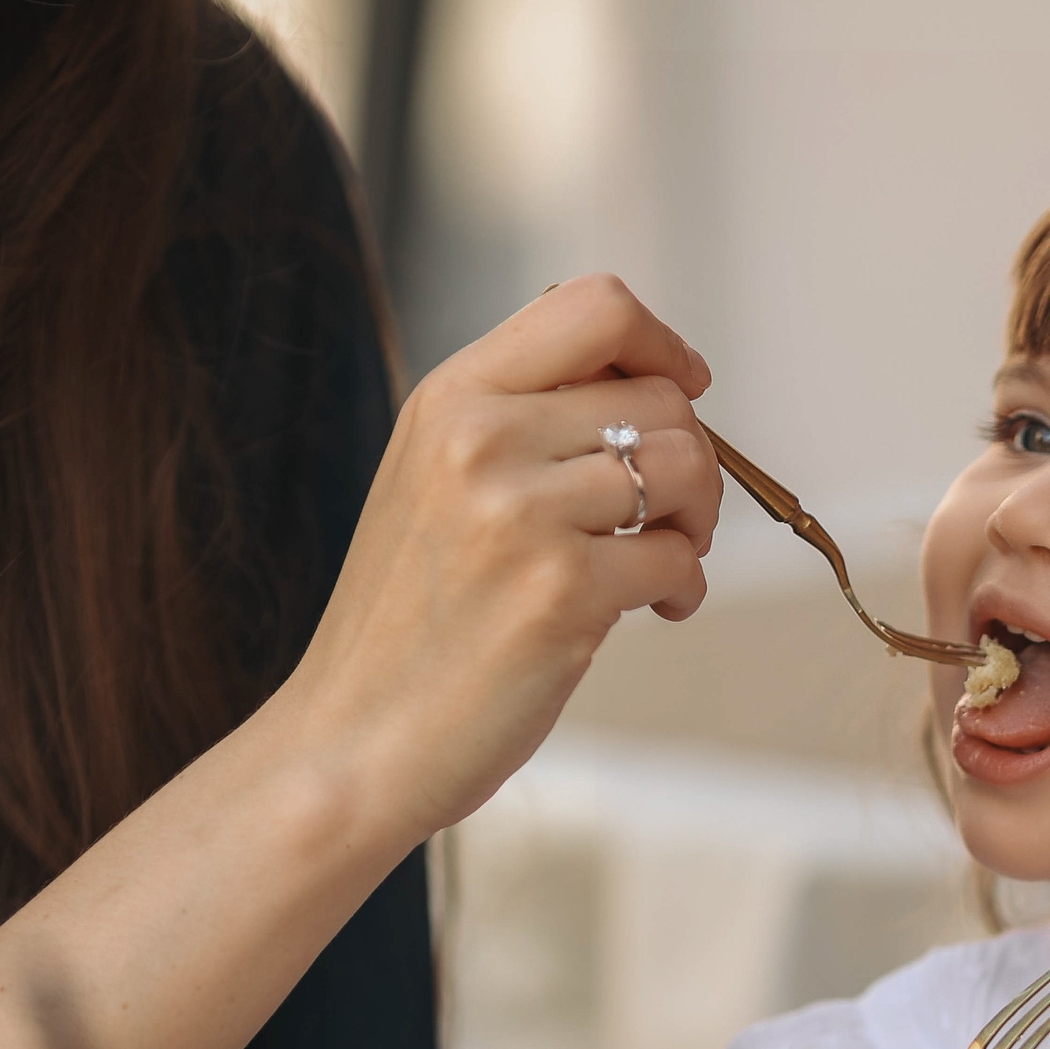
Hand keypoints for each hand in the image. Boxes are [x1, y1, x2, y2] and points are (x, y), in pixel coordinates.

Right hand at [279, 273, 724, 842]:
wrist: (353, 741)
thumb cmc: (411, 620)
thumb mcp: (437, 482)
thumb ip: (524, 420)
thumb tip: (661, 382)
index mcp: (451, 397)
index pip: (596, 307)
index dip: (664, 344)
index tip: (686, 388)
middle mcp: (481, 440)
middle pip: (664, 398)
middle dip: (690, 460)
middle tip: (663, 520)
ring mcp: (521, 516)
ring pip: (687, 468)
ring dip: (696, 522)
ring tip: (657, 563)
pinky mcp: (562, 593)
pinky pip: (680, 558)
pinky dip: (683, 589)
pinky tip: (649, 613)